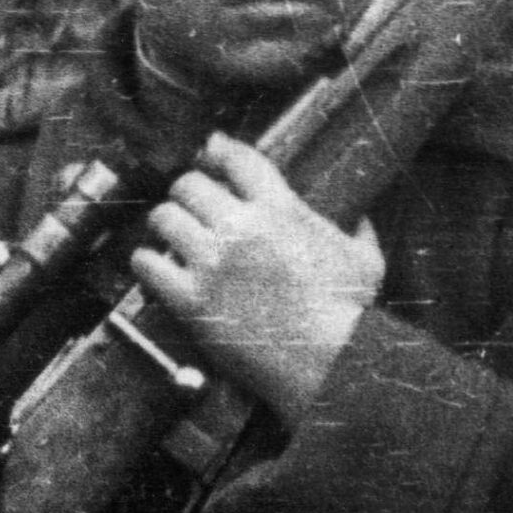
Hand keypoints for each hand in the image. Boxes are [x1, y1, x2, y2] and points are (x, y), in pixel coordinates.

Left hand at [133, 134, 385, 410]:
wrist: (332, 362)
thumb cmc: (351, 314)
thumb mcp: (367, 260)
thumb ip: (357, 231)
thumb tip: (360, 220)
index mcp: (280, 209)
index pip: (235, 157)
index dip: (217, 150)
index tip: (209, 152)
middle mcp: (239, 227)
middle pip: (188, 184)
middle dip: (188, 193)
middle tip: (191, 206)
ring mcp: (211, 262)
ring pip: (162, 217)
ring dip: (166, 224)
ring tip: (173, 235)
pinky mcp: (190, 298)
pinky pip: (146, 263)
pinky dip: (146, 262)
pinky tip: (154, 267)